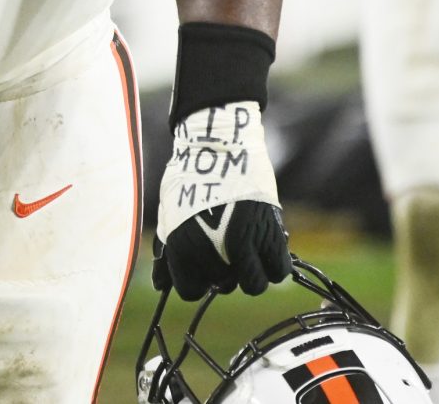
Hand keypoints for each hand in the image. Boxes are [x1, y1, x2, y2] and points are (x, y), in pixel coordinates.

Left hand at [152, 100, 290, 298]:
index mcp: (182, 248)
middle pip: (223, 286)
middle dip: (224, 272)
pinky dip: (274, 265)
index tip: (204, 264)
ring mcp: (242, 244)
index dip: (198, 280)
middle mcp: (212, 251)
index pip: (191, 291)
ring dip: (252, 273)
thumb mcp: (169, 214)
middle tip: (226, 247)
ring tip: (247, 250)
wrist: (218, 147)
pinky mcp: (269, 232)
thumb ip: (167, 252)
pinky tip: (266, 249)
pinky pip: (278, 270)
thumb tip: (160, 285)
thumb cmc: (189, 179)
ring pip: (254, 285)